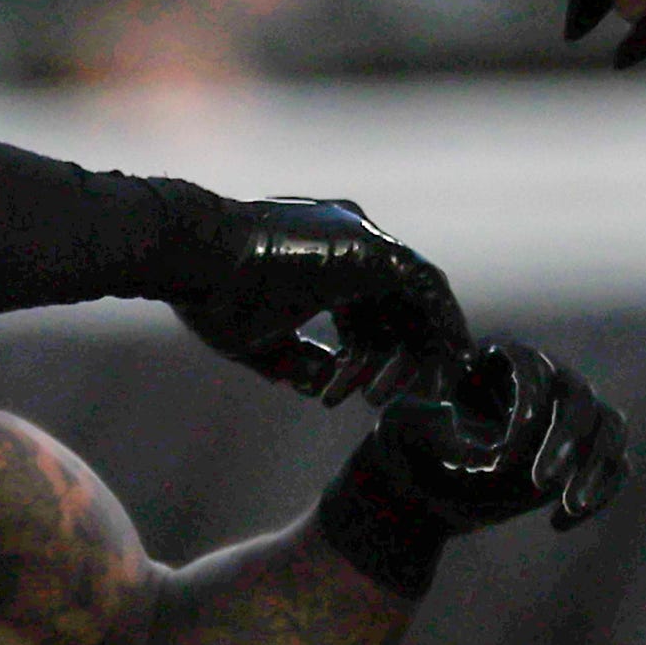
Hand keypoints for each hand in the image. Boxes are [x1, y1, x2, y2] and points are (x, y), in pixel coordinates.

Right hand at [164, 194, 465, 405]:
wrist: (192, 256)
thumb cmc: (210, 295)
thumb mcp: (259, 340)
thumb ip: (295, 360)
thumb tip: (322, 385)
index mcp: (321, 262)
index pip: (365, 312)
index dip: (370, 358)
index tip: (366, 397)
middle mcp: (347, 245)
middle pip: (395, 307)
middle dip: (405, 357)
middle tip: (402, 402)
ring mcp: (360, 242)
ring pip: (415, 300)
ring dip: (424, 348)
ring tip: (428, 394)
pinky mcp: (370, 249)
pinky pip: (427, 288)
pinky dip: (443, 321)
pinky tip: (453, 357)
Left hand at [340, 338, 632, 540]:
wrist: (427, 479)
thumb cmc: (412, 443)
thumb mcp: (402, 425)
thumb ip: (425, 420)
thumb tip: (465, 425)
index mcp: (503, 362)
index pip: (530, 368)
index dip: (526, 404)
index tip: (504, 452)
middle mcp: (548, 381)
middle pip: (579, 398)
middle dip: (563, 441)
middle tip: (539, 483)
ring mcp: (572, 418)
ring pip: (611, 428)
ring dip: (595, 469)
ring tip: (568, 506)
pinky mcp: (585, 454)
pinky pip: (616, 467)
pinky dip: (601, 493)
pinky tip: (559, 523)